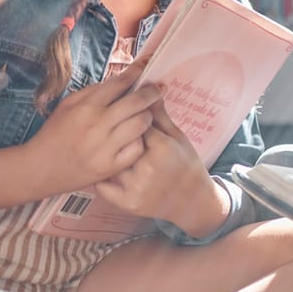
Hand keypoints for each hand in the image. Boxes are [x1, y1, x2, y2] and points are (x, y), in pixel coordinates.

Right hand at [23, 62, 158, 192]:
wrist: (39, 168)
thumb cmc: (55, 133)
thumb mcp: (68, 105)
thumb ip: (94, 92)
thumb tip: (122, 80)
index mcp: (86, 106)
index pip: (120, 83)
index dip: (138, 71)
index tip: (148, 65)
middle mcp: (97, 124)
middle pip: (137, 102)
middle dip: (152, 92)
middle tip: (158, 89)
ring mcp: (105, 147)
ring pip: (142, 124)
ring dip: (148, 116)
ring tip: (145, 114)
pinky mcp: (110, 166)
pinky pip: (137, 148)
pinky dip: (140, 140)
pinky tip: (136, 138)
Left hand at [95, 98, 224, 232]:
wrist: (192, 202)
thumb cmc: (187, 165)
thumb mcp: (179, 138)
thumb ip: (160, 116)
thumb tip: (149, 89)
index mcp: (162, 148)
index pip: (136, 122)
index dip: (129, 116)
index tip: (124, 112)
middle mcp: (147, 167)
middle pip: (119, 140)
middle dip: (115, 133)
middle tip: (110, 130)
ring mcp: (135, 187)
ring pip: (109, 161)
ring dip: (104, 153)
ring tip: (102, 146)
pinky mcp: (126, 202)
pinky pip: (103, 185)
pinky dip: (100, 176)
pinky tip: (102, 168)